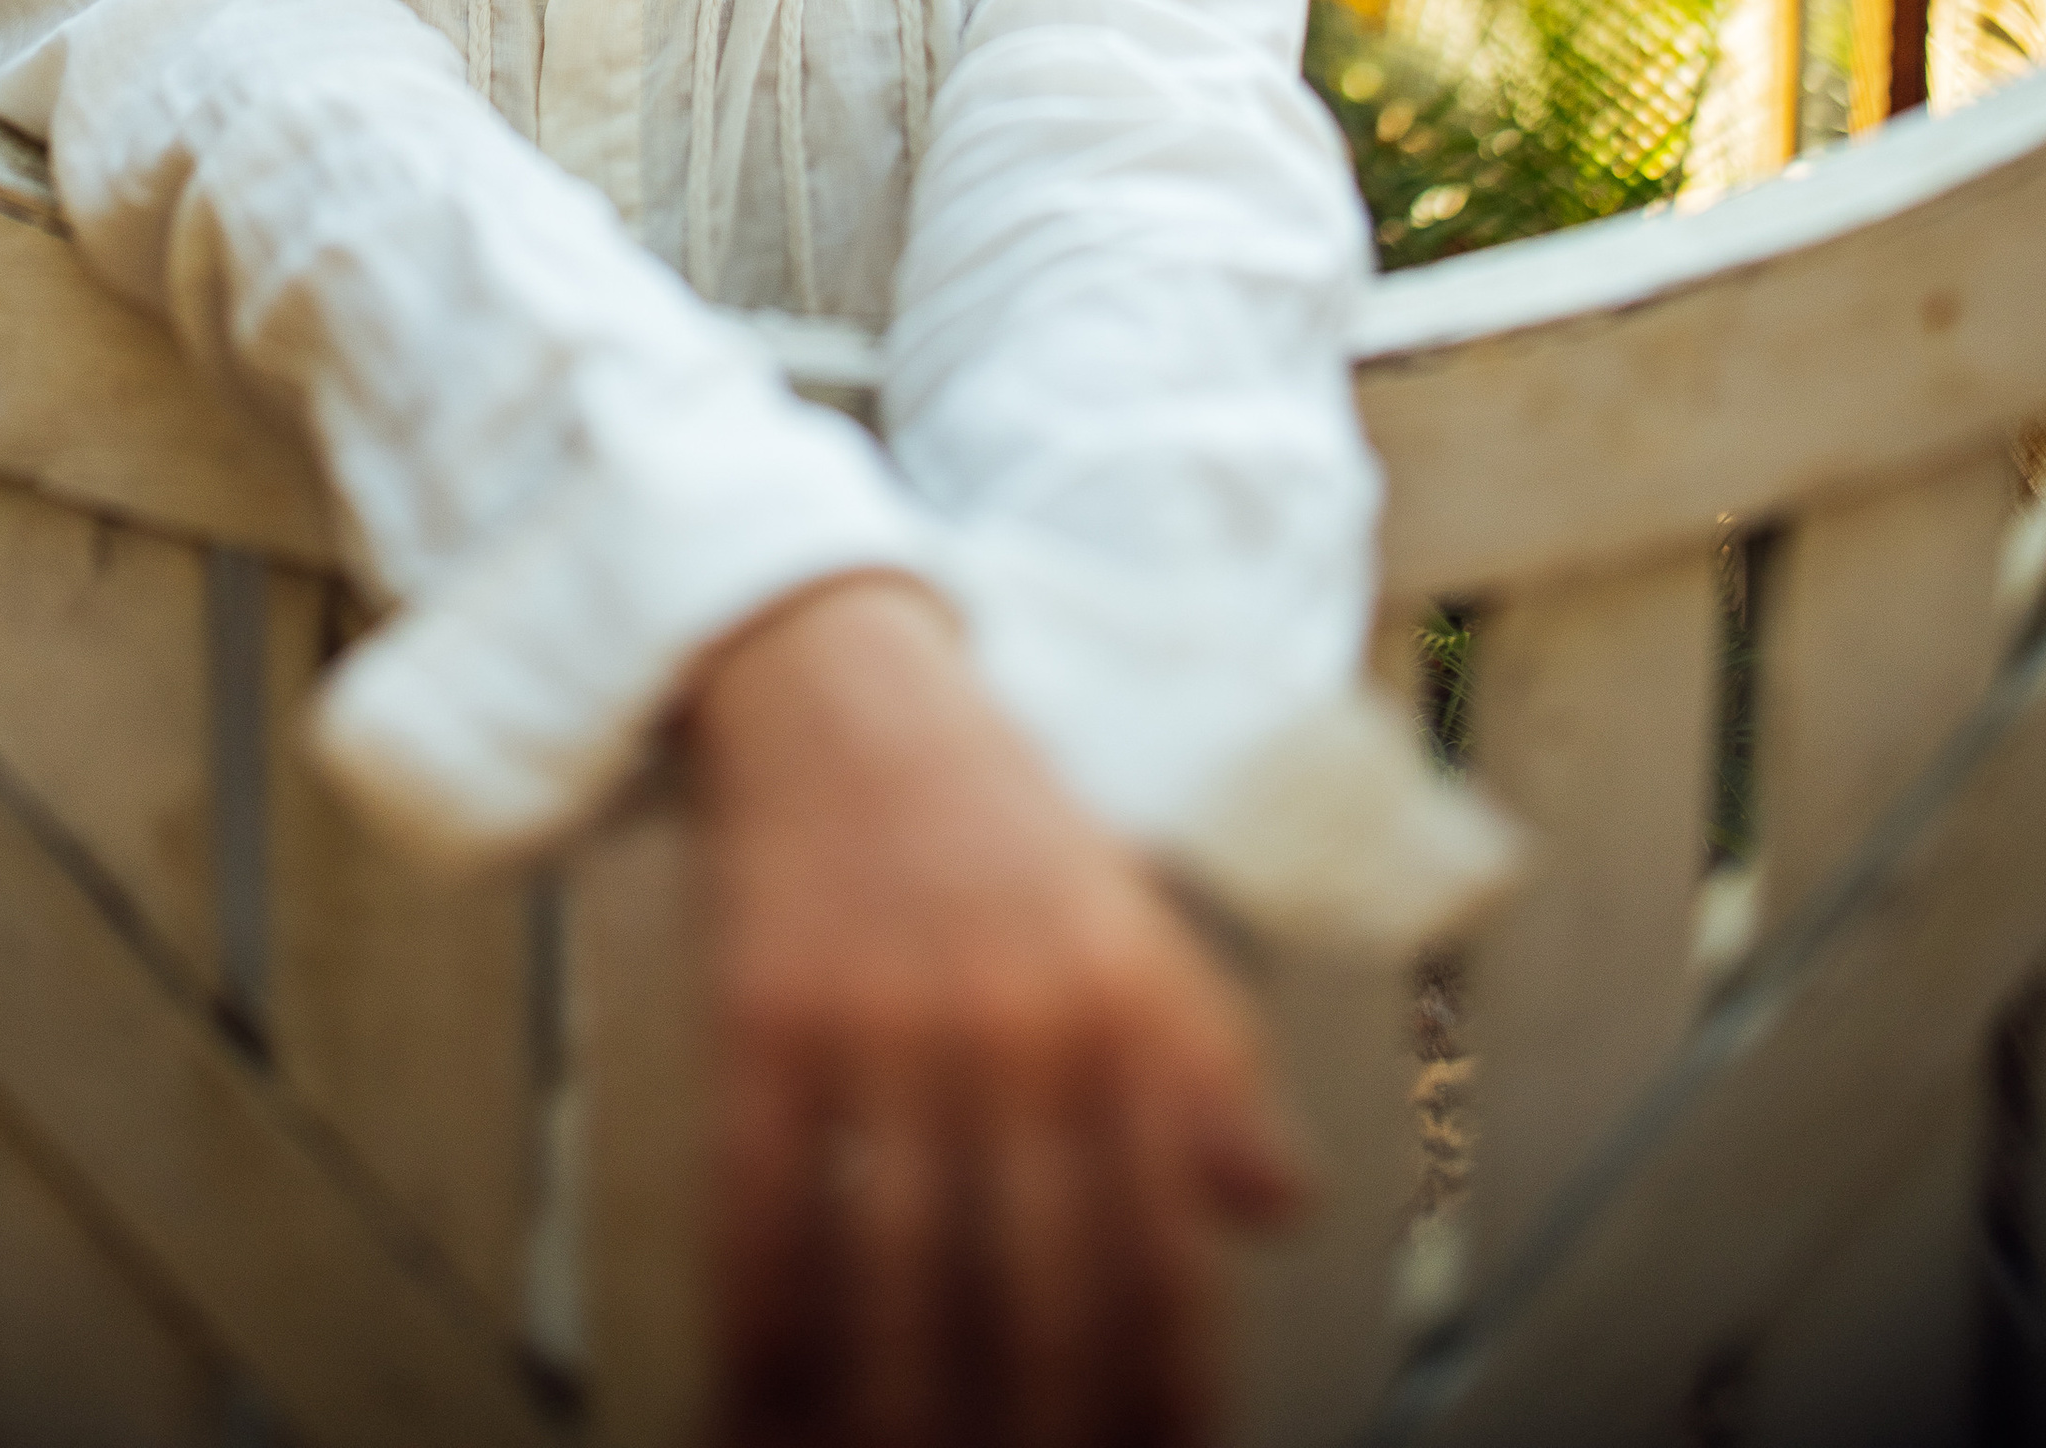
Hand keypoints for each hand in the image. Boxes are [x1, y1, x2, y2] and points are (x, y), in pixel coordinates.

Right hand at [682, 575, 1306, 1447]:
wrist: (836, 672)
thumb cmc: (994, 815)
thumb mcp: (1130, 918)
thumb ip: (1208, 1066)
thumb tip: (1282, 1208)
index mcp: (1132, 995)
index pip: (1170, 1237)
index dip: (1166, 1382)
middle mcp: (1022, 1008)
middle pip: (1043, 1278)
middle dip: (1041, 1421)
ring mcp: (886, 1009)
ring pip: (899, 1267)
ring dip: (895, 1409)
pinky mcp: (765, 1006)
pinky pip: (764, 1206)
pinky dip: (763, 1330)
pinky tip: (764, 1406)